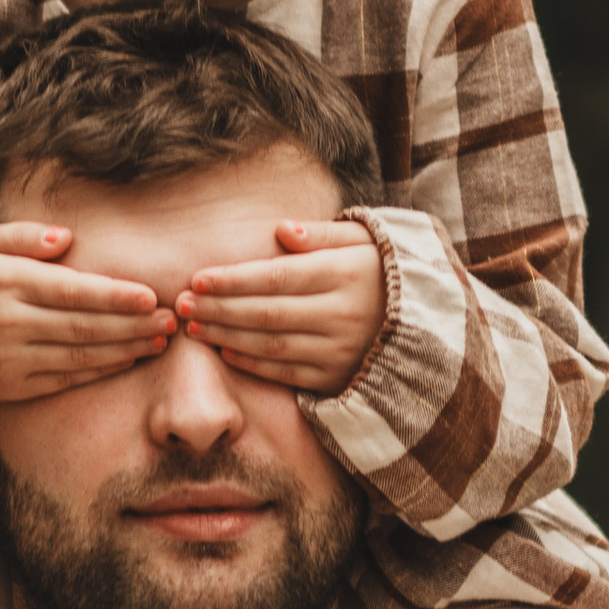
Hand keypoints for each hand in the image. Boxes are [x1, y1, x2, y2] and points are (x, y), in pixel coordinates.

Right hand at [0, 225, 169, 429]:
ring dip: (125, 349)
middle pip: (82, 326)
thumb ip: (21, 235)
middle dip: (132, 325)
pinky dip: (101, 370)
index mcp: (2, 281)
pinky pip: (66, 379)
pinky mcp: (13, 387)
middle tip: (170, 320)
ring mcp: (9, 358)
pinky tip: (129, 357)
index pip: (69, 290)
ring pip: (80, 355)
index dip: (113, 296)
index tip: (151, 295)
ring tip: (160, 340)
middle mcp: (5, 321)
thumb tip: (66, 237)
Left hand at [175, 216, 386, 396]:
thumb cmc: (382, 273)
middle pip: (267, 313)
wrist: (428, 324)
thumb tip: (281, 230)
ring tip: (194, 327)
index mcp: (346, 274)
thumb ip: (322, 235)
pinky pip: (288, 374)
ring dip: (227, 337)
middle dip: (219, 310)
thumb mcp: (365, 241)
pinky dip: (254, 365)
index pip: (278, 277)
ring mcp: (340, 350)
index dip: (234, 280)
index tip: (197, 279)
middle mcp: (342, 314)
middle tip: (180, 305)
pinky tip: (226, 352)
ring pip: (272, 346)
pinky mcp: (338, 377)